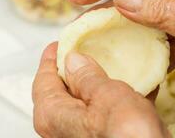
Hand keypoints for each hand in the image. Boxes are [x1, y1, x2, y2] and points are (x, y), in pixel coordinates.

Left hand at [32, 43, 168, 137]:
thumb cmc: (125, 134)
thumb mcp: (105, 95)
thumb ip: (86, 75)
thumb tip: (72, 60)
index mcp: (53, 114)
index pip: (43, 79)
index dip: (51, 59)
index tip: (59, 44)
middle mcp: (63, 125)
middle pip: (62, 88)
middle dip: (74, 68)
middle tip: (84, 48)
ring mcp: (84, 129)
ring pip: (85, 96)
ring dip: (96, 79)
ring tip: (107, 60)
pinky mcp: (104, 131)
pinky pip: (103, 106)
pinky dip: (113, 92)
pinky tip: (131, 80)